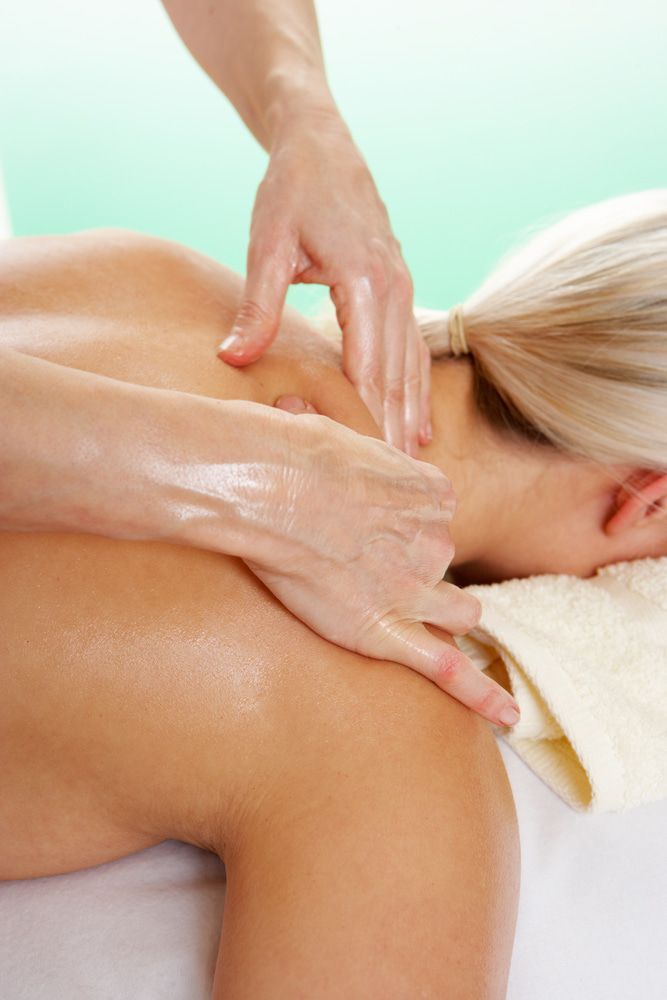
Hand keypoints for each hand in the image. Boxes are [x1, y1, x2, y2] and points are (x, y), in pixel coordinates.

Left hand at [218, 108, 430, 456]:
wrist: (321, 143)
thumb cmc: (292, 189)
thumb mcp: (267, 242)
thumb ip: (257, 304)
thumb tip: (234, 358)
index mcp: (367, 281)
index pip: (368, 369)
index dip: (367, 421)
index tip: (366, 468)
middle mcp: (396, 289)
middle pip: (396, 376)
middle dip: (394, 432)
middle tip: (395, 489)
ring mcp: (404, 288)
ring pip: (411, 367)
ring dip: (410, 418)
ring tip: (411, 471)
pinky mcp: (399, 288)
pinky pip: (413, 350)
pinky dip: (416, 390)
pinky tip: (419, 424)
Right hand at [234, 396, 518, 727]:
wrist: (267, 484)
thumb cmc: (287, 452)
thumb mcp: (331, 431)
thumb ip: (343, 444)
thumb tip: (303, 418)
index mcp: (428, 492)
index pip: (435, 519)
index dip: (404, 527)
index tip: (373, 525)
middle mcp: (433, 539)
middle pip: (443, 566)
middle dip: (418, 570)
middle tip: (364, 566)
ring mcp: (415, 587)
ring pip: (456, 612)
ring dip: (442, 616)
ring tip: (404, 618)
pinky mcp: (387, 629)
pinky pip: (446, 668)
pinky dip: (481, 694)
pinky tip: (507, 716)